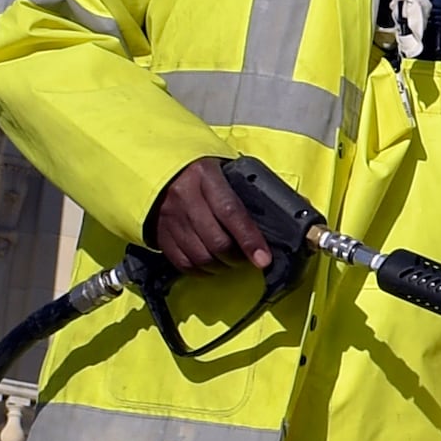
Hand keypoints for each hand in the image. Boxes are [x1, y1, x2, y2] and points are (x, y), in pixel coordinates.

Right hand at [145, 157, 275, 273]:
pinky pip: (182, 263)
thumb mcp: (223, 171)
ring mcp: (169, 217)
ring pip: (201, 256)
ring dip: (221, 266)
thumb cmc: (201, 173)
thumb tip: (281, 221)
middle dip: (238, 258)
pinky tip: (211, 264)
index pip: (231, 212)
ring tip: (230, 260)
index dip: (249, 239)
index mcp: (205, 176)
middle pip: (216, 241)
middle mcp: (184, 196)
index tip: (263, 259)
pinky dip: (201, 270)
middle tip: (248, 258)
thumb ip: (246, 192)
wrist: (159, 170)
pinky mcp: (159, 233)